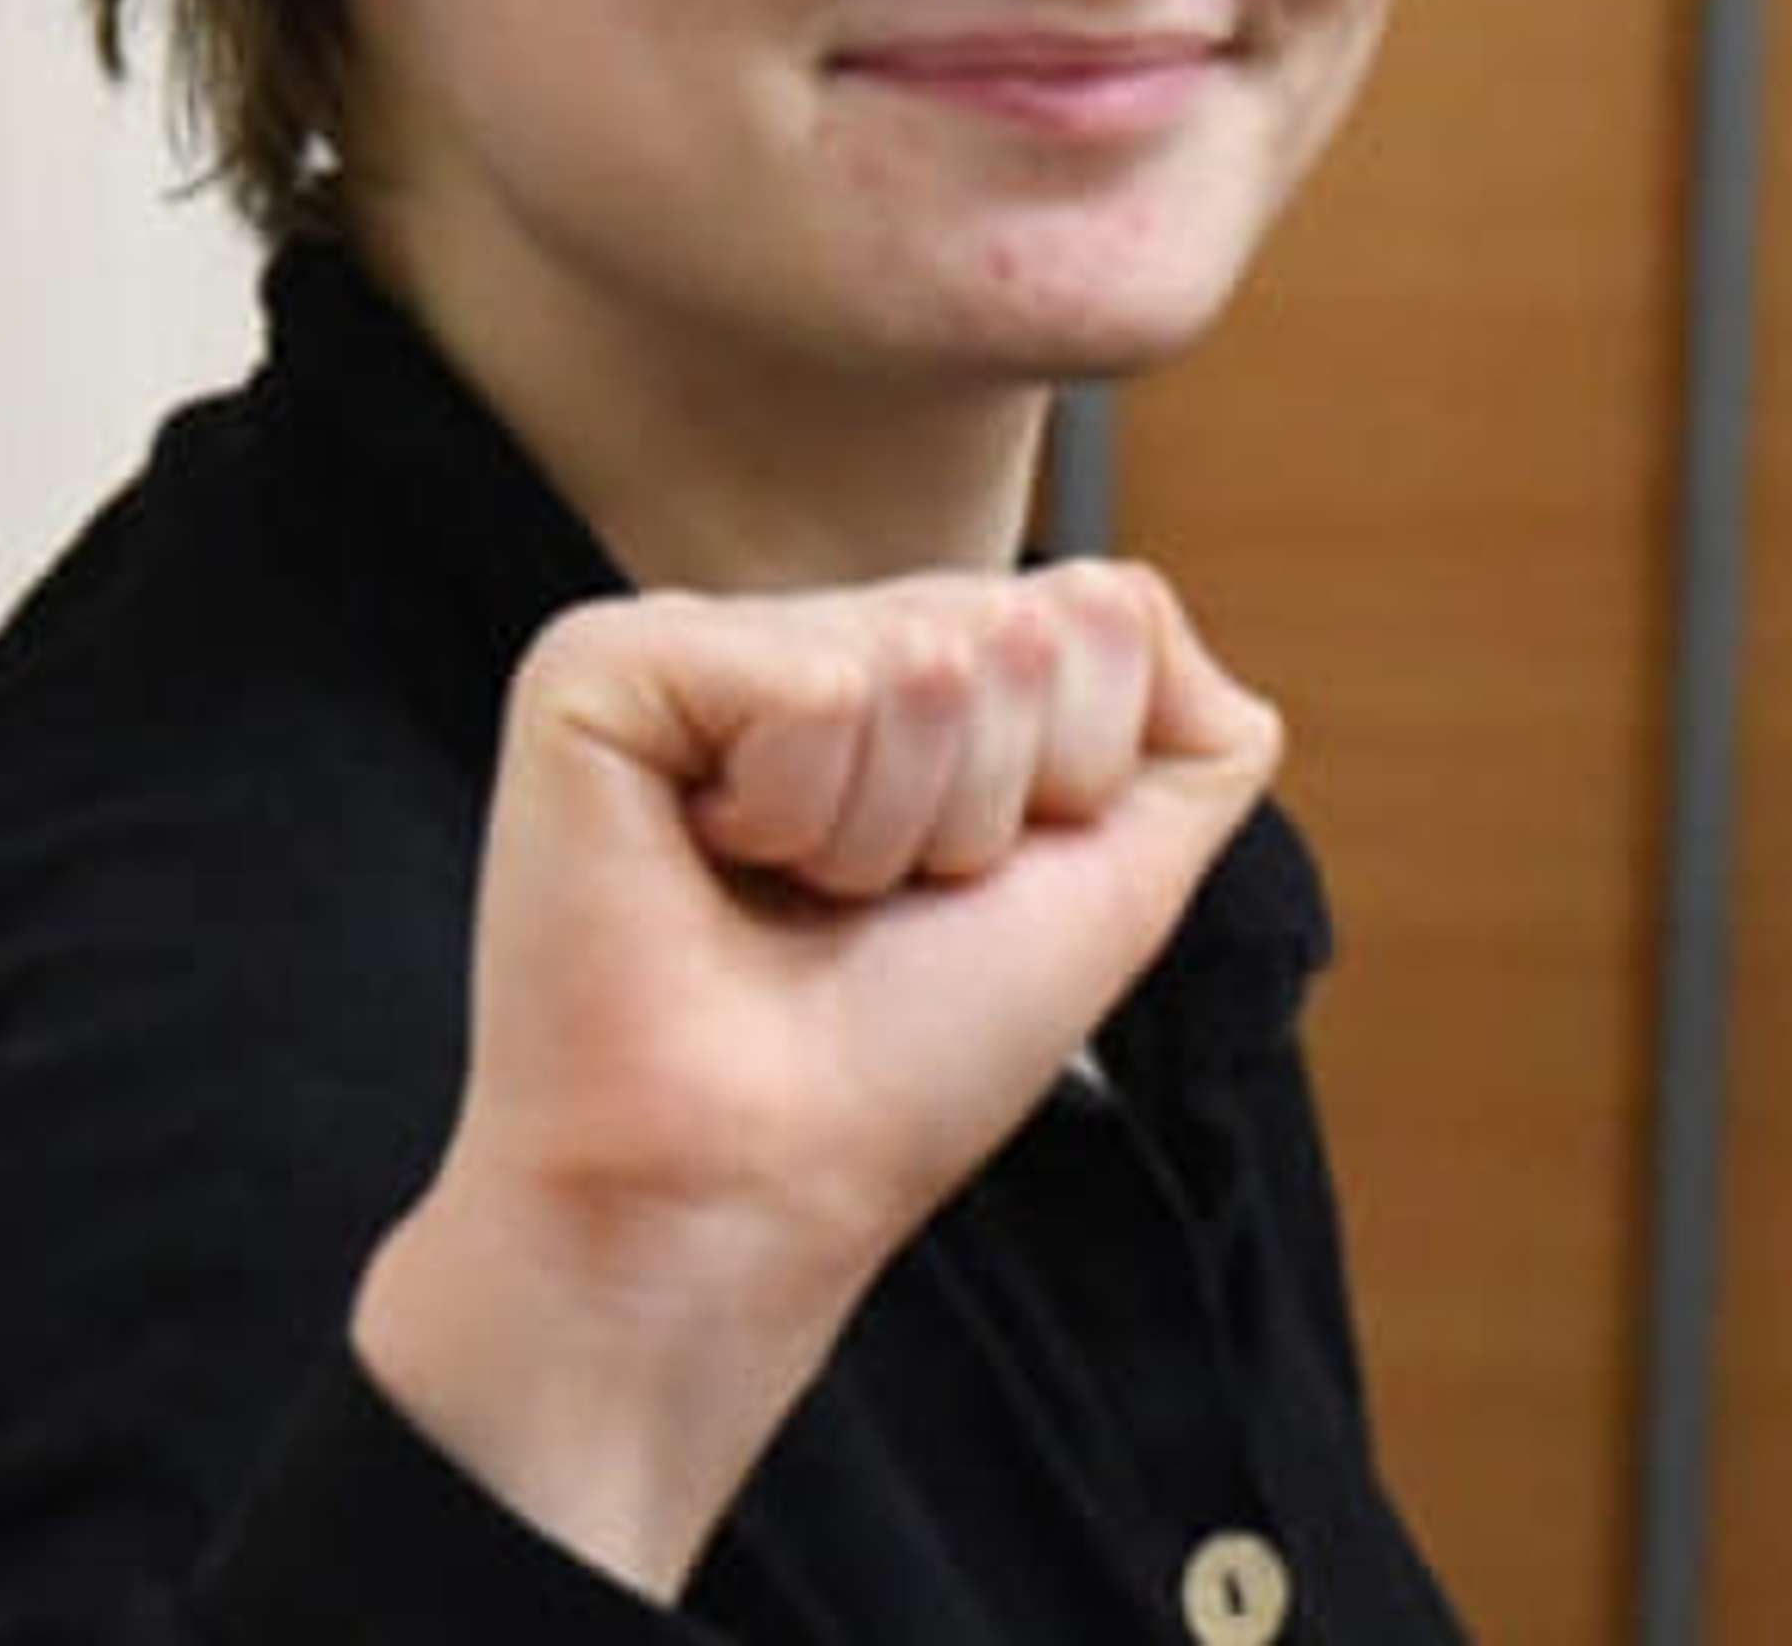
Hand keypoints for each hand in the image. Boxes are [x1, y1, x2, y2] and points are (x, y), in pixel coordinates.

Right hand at [350, 559, 1280, 1596]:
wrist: (750, 1189)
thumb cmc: (904, 1061)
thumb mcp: (1111, 883)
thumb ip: (1191, 737)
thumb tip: (1154, 603)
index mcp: (903, 660)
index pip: (1097, 612)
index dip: (1072, 782)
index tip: (954, 889)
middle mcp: (804, 626)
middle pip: (1021, 629)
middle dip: (985, 810)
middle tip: (856, 909)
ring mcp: (697, 633)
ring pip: (924, 658)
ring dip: (886, 832)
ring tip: (783, 899)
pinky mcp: (601, 663)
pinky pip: (813, 688)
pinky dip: (796, 812)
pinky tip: (709, 862)